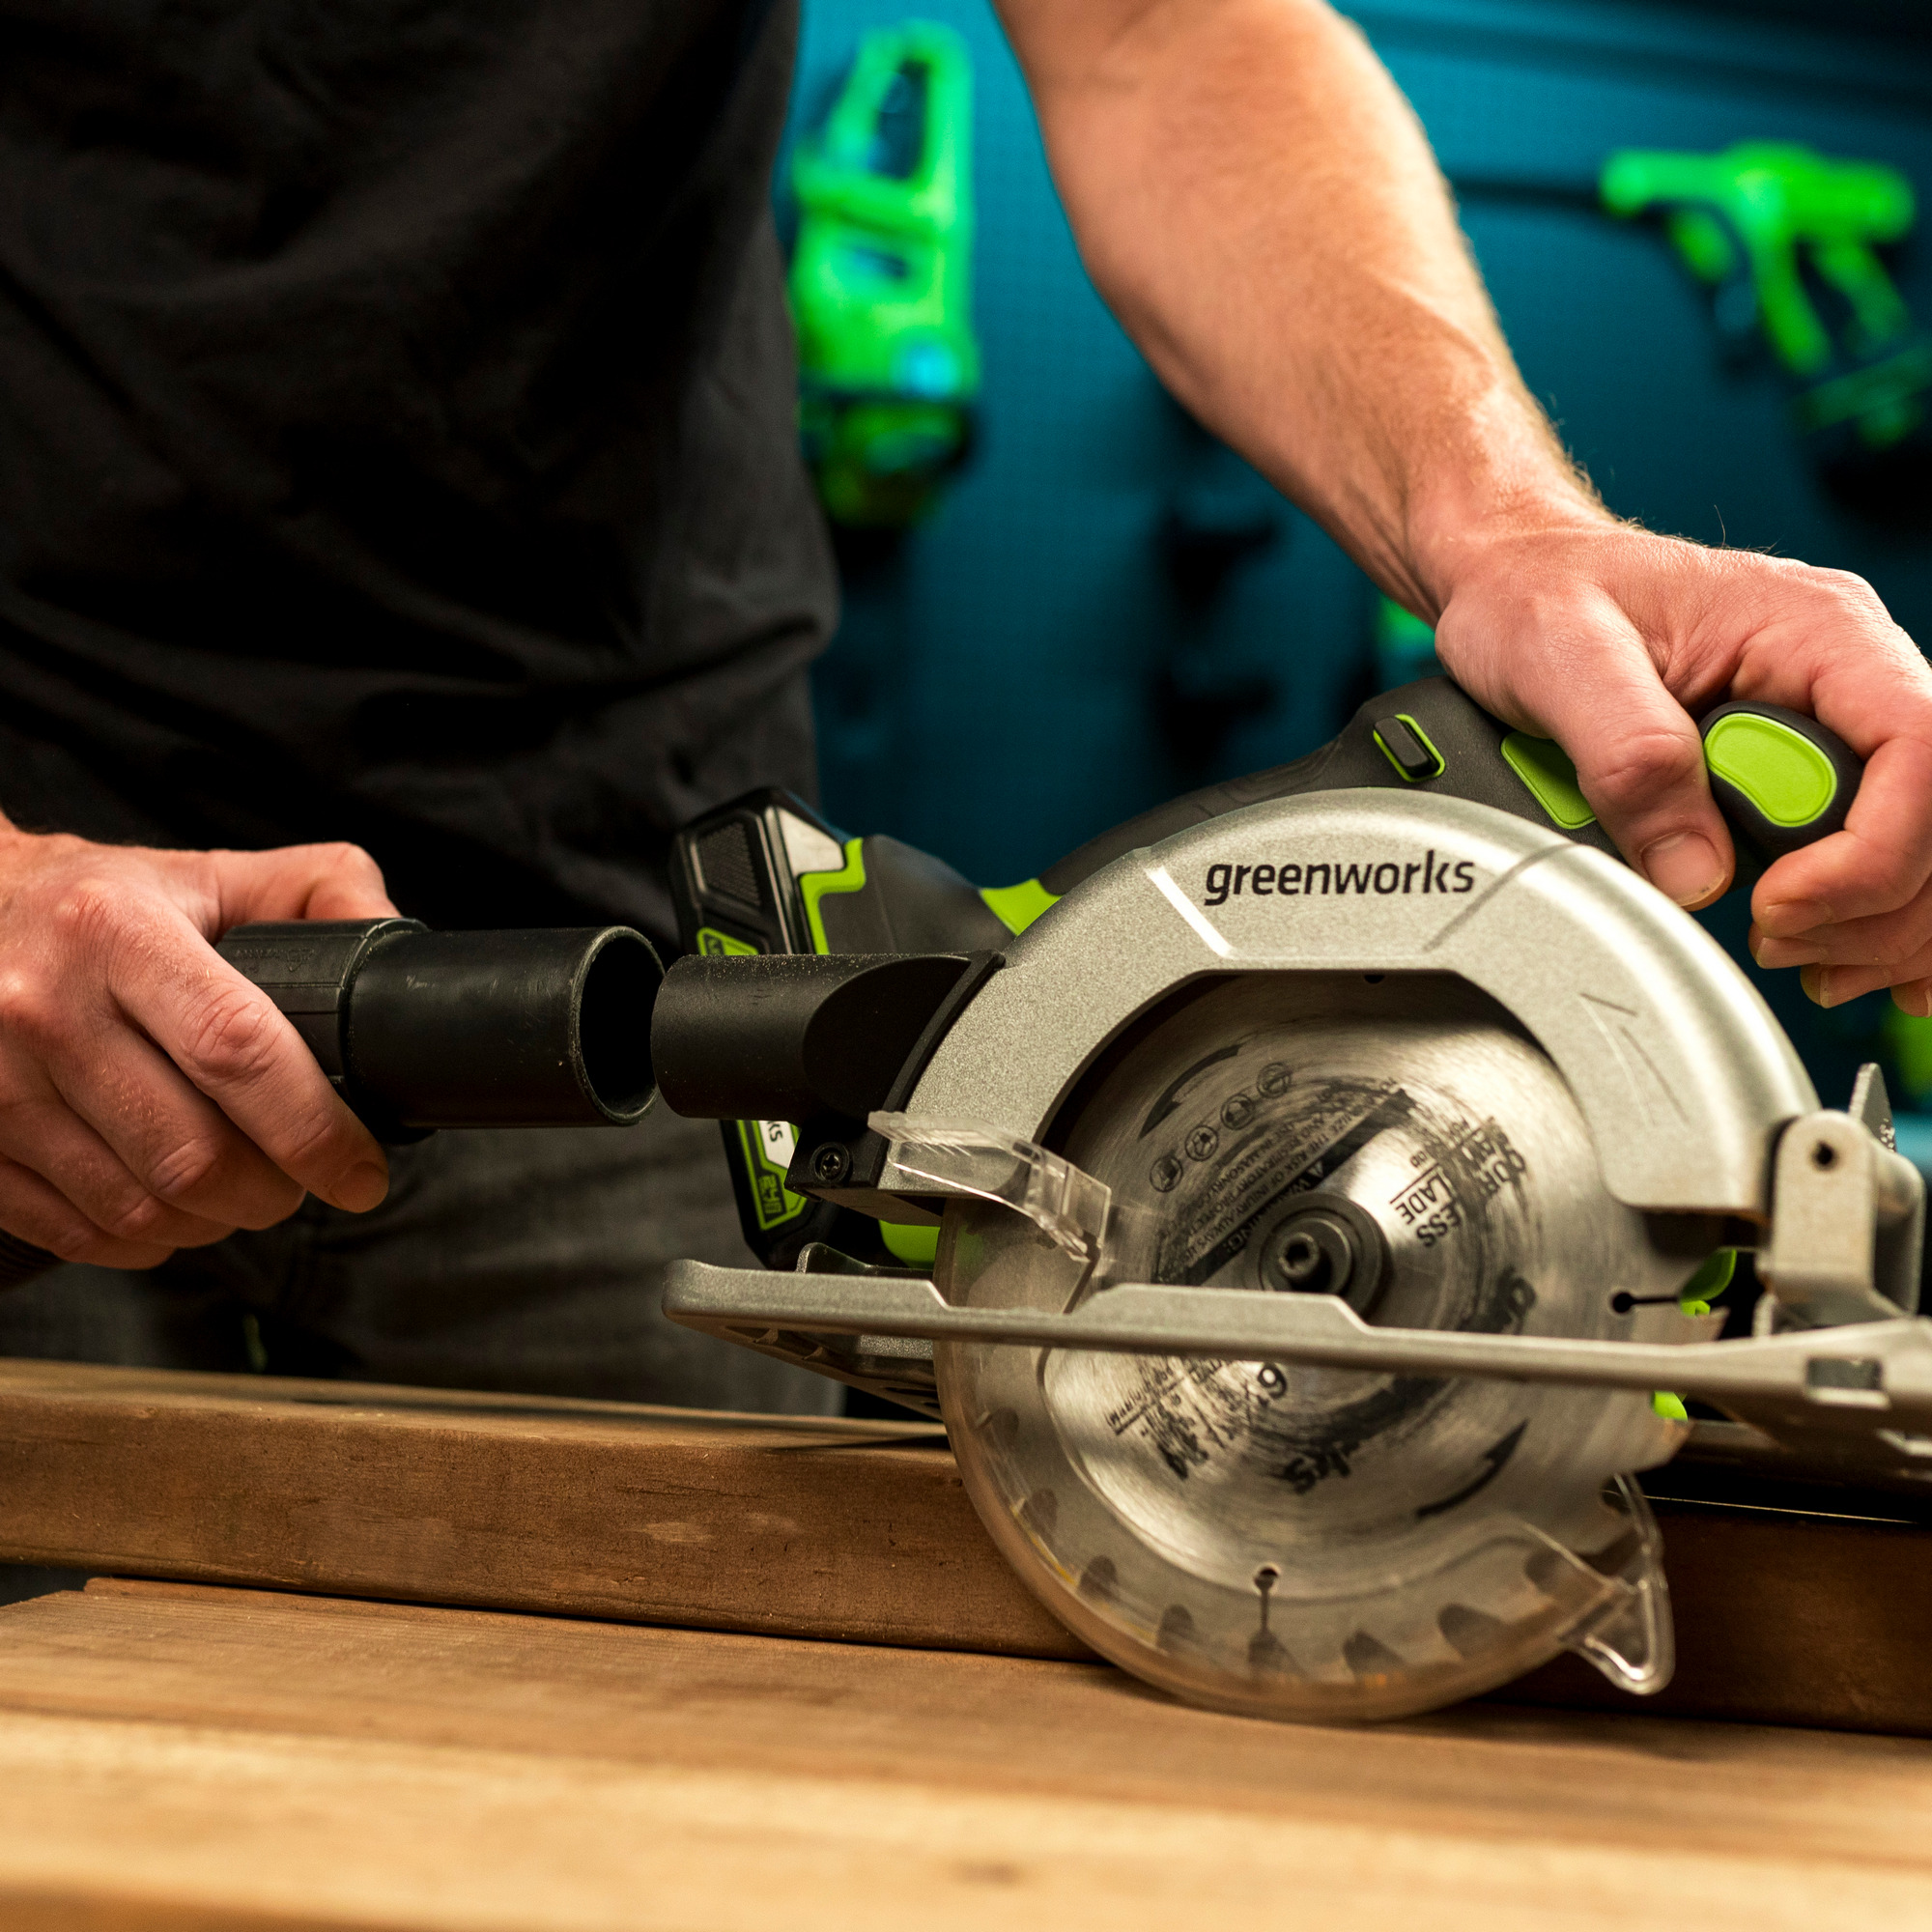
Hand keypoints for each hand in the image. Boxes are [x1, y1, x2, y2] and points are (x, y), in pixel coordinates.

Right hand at [0, 831, 399, 1268]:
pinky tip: (170, 1210)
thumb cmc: (103, 904)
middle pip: (191, 1154)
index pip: (237, 1052)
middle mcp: (42, 1007)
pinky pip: (74, 1231)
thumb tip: (403, 956)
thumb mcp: (214, 874)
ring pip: (136, 1207)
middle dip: (273, 1193)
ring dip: (212, 1223)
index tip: (361, 1173)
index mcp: (116, 931)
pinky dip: (142, 1240)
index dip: (314, 1130)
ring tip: (242, 1194)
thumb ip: (324, 892)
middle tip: (301, 1184)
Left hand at [1425, 511, 1931, 1011]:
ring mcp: (1830, 722)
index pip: (1917, 747)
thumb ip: (1631, 759)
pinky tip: (1820, 947)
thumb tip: (1693, 869)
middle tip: (1773, 940)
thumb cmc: (1542, 594)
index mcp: (1818, 629)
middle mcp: (1845, 675)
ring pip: (1914, 845)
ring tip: (1786, 949)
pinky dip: (1855, 915)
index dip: (1871, 850)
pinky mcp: (1798, 766)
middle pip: (1930, 815)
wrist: (1516, 582)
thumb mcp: (1563, 659)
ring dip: (1868, 920)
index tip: (1779, 903)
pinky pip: (1869, 849)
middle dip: (1871, 902)